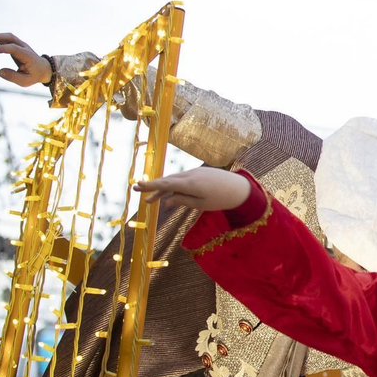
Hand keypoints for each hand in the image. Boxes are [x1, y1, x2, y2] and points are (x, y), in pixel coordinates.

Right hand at [0, 33, 50, 87]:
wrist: (44, 69)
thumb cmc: (34, 75)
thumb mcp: (25, 81)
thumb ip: (13, 77)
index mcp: (27, 56)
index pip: (15, 48)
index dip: (4, 48)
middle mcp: (24, 48)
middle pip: (11, 38)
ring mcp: (21, 45)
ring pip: (8, 37)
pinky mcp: (17, 45)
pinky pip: (7, 39)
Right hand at [135, 167, 252, 211]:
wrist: (241, 188)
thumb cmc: (221, 200)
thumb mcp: (200, 204)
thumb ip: (182, 201)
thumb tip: (166, 200)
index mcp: (190, 184)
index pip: (165, 184)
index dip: (150, 186)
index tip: (136, 186)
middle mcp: (191, 174)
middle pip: (167, 181)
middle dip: (153, 188)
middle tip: (138, 193)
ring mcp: (196, 172)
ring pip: (175, 180)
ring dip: (164, 190)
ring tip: (152, 201)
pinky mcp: (200, 172)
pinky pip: (183, 179)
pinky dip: (175, 187)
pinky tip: (170, 197)